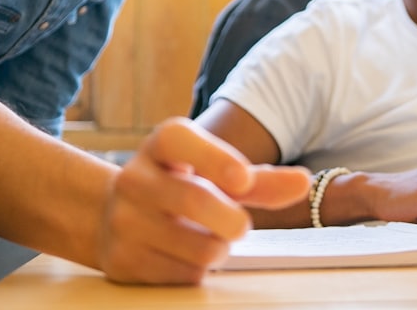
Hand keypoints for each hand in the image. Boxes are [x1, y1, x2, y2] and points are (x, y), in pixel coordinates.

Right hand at [97, 117, 308, 283]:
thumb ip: (260, 180)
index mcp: (161, 145)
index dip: (215, 159)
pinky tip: (184, 254)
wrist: (113, 214)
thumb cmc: (180, 186)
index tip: (243, 179)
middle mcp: (134, 178)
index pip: (180, 140)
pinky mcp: (121, 261)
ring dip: (219, 249)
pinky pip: (182, 275)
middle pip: (194, 199)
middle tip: (242, 226)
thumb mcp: (215, 174)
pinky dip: (197, 270)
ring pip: (197, 247)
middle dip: (232, 219)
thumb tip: (303, 182)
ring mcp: (123, 221)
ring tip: (209, 237)